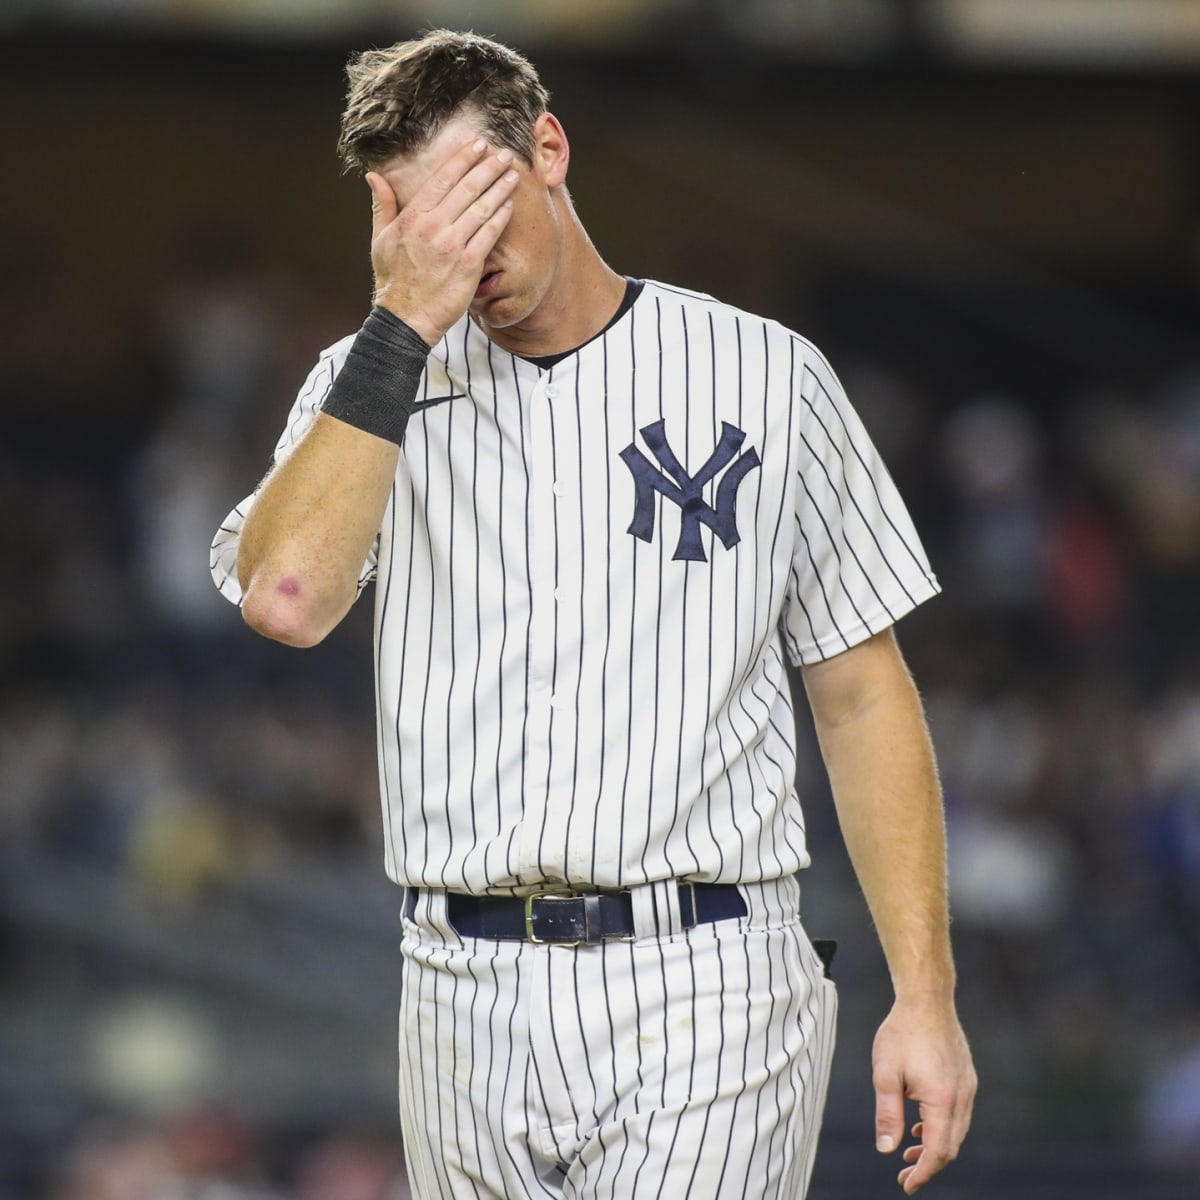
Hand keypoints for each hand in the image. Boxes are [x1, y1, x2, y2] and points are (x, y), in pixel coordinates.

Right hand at [365, 139, 519, 345]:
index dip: (463, 159)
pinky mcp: (468, 265)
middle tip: (504, 154)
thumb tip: (374, 175)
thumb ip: (382, 205)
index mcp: (412, 217)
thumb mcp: (380, 239)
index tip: (478, 146)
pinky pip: (489, 235)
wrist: (405, 319)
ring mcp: (451, 245)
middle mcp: (433, 227)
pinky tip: (509, 206)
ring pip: (481, 208)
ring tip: (513, 175)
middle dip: (488, 168)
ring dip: (500, 188)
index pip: (443, 179)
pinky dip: (500, 218)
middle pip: (467, 188)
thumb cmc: (393, 281)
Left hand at [872, 997, 975, 1193]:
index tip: (906, 1185)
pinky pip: (959, 1112)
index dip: (923, 1173)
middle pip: (950, 1146)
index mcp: (942, 1100)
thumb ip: (887, 1114)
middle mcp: (962, 1097)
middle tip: (905, 1173)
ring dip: (936, 1145)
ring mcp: (968, 1086)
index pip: (937, 1151)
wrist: (926, 998)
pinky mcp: (966, 1076)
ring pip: (956, 1130)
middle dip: (928, 1164)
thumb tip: (886, 1149)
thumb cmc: (902, 1032)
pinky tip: (921, 1124)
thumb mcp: (885, 1074)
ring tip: (910, 1150)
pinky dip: (942, 1126)